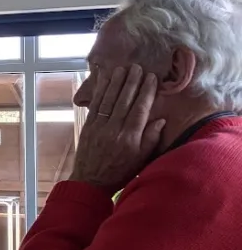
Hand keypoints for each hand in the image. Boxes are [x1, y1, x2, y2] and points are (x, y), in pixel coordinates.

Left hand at [71, 65, 165, 192]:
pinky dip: (100, 90)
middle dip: (132, 82)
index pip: (140, 109)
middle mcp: (114, 129)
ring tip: (122, 69)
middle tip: (138, 67)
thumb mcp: (141, 159)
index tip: (151, 78)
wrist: (91, 181)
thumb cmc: (120, 171)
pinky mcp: (88, 126)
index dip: (146, 92)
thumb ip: (151, 139)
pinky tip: (104, 80)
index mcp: (130, 138)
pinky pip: (96, 104)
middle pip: (124, 101)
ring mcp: (99, 126)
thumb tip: (161, 119)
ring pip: (109, 100)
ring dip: (116, 82)